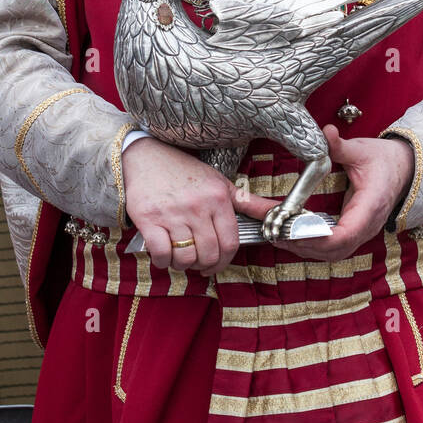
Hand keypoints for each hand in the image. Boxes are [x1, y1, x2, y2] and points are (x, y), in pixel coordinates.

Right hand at [122, 137, 275, 274]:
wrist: (145, 157)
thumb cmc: (185, 171)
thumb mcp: (220, 183)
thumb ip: (249, 202)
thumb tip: (277, 211)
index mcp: (218, 198)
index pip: (230, 242)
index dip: (225, 260)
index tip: (217, 262)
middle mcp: (197, 206)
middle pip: (210, 254)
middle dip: (205, 265)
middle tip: (199, 262)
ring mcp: (172, 213)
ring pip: (186, 257)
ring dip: (184, 264)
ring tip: (181, 256)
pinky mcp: (149, 219)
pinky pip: (161, 254)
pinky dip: (163, 261)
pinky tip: (164, 254)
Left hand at [248, 124, 413, 262]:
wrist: (403, 170)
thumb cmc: (383, 161)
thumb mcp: (362, 150)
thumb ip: (341, 146)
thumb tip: (327, 131)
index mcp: (370, 207)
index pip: (345, 234)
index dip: (318, 237)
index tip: (293, 230)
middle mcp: (366, 227)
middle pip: (332, 249)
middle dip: (301, 243)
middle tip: (272, 230)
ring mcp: (360, 233)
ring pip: (330, 253)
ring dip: (302, 246)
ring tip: (274, 233)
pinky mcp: (353, 233)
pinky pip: (331, 248)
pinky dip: (309, 244)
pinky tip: (289, 235)